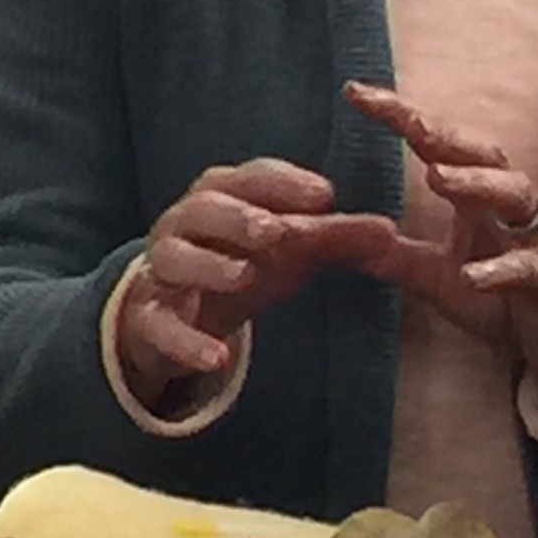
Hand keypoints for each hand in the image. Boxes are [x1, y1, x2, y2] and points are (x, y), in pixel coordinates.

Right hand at [115, 158, 400, 408]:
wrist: (178, 313)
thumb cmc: (239, 262)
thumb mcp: (288, 251)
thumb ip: (334, 238)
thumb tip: (389, 231)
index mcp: (220, 196)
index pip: (247, 178)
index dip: (283, 184)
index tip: (326, 195)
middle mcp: (183, 224)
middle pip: (203, 208)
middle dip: (239, 216)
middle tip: (276, 230)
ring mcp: (161, 270)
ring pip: (173, 258)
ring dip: (207, 265)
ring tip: (244, 276)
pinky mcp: (148, 318)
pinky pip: (158, 326)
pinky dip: (186, 341)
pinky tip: (217, 359)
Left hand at [341, 81, 537, 420]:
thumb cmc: (504, 301)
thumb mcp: (438, 278)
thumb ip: (392, 255)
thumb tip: (334, 237)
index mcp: (480, 202)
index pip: (441, 148)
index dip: (403, 118)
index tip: (357, 92)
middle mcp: (512, 212)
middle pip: (486, 156)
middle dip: (447, 134)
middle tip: (408, 120)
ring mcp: (537, 246)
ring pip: (519, 197)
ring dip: (479, 184)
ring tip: (437, 177)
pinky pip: (533, 273)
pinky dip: (505, 270)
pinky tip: (472, 275)